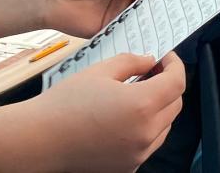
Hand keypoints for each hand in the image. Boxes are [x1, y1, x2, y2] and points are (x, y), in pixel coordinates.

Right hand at [37, 51, 184, 171]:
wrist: (42, 138)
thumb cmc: (65, 104)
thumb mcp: (99, 71)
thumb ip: (131, 62)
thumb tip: (149, 61)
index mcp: (141, 105)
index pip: (177, 83)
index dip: (175, 65)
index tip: (167, 57)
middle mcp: (146, 133)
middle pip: (176, 104)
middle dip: (168, 84)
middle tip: (151, 70)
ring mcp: (139, 153)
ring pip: (165, 125)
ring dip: (159, 106)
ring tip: (136, 92)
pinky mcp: (130, 165)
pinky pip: (150, 142)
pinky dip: (147, 126)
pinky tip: (125, 114)